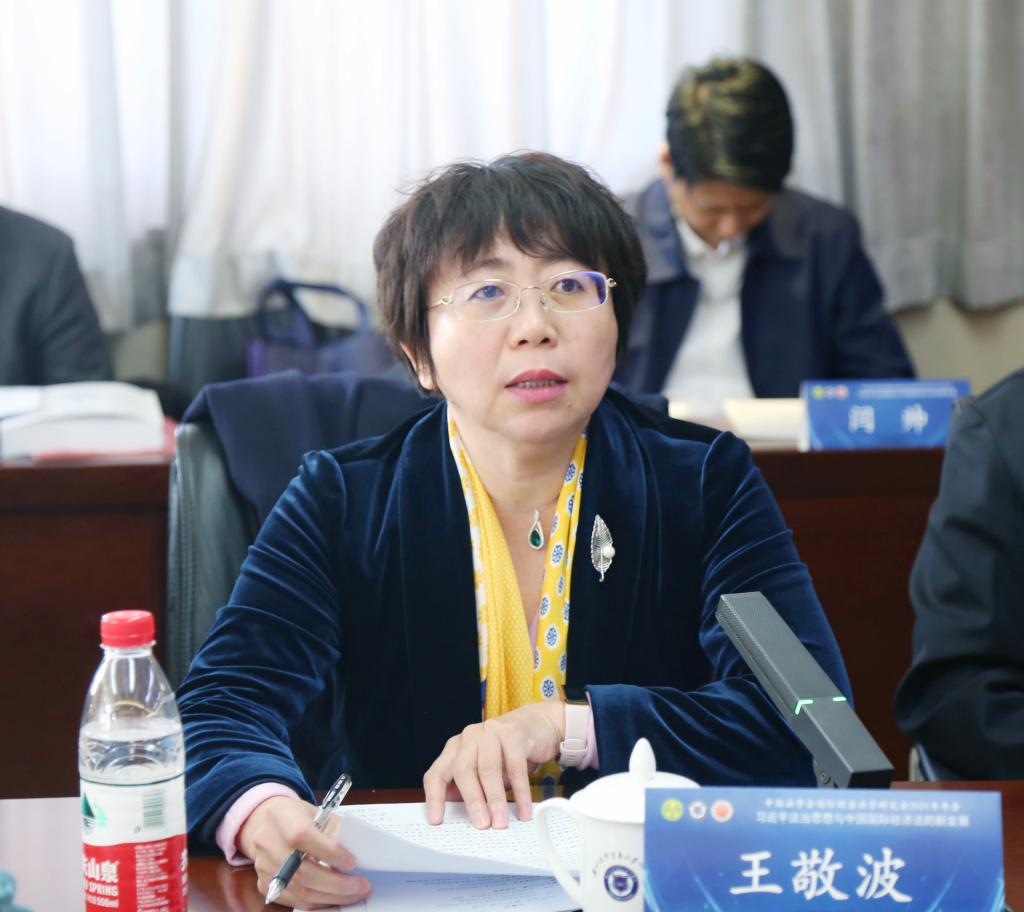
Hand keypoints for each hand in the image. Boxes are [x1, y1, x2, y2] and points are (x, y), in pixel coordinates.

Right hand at [238, 795, 370, 908]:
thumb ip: (335, 830)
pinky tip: (336, 897)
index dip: (329, 852)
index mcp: (281, 815)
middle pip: (302, 871)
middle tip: (361, 885)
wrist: (269, 824)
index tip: (352, 862)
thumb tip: (355, 855)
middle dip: (337, 883)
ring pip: (300, 891)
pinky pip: (294, 900)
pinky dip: (319, 901)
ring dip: (332, 896)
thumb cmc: (298, 817)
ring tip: (354, 893)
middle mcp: (267, 841)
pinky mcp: (264, 884)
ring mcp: (263, 865)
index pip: (302, 835)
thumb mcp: (318, 813)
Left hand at [423, 700, 563, 829]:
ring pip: (488, 769)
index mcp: (455, 748)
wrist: (534, 726)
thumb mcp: (482, 773)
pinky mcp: (513, 733)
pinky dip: (521, 792)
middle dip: (473, 801)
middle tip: (482, 824)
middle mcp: (469, 737)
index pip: (436, 774)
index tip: (436, 820)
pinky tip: (523, 810)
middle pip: (463, 770)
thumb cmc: (505, 755)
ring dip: (495, 800)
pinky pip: (516, 767)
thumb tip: (459, 820)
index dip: (434, 798)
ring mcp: (490, 731)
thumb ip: (468, 790)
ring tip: (501, 822)